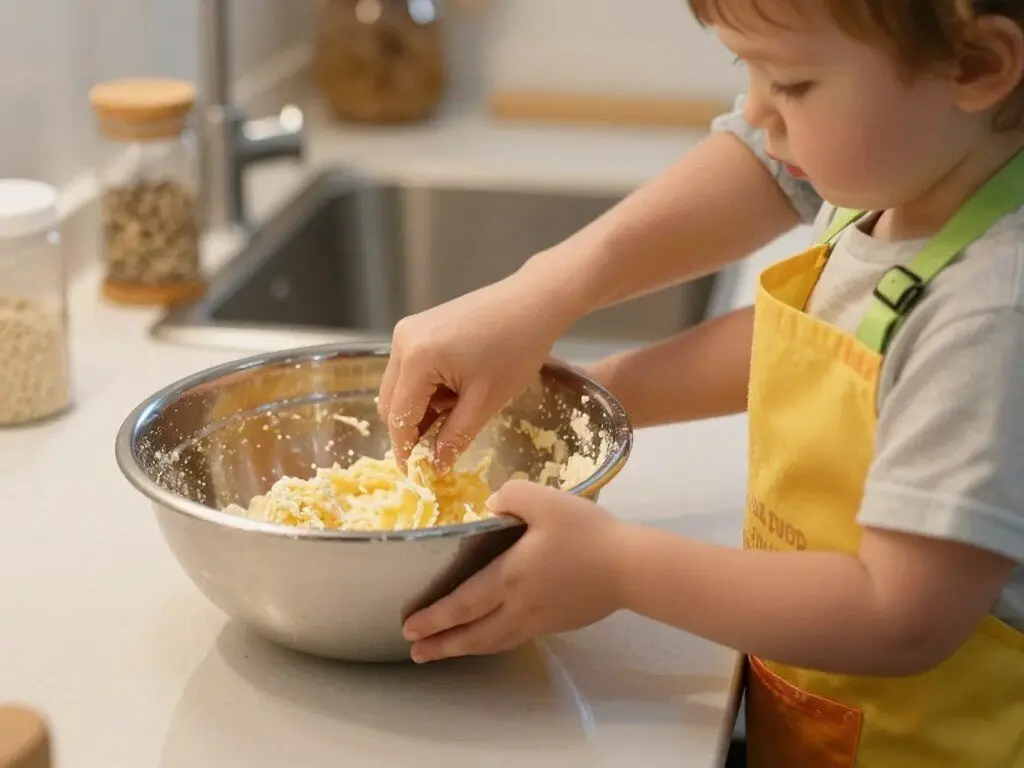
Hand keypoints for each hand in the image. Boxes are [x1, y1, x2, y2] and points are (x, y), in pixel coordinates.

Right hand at [378, 267, 579, 471]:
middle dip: (413, 429)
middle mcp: (402, 341)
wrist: (533, 301)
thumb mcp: (485, 402)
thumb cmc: (516, 348)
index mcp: (416, 358)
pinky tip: (457, 391)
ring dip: (422, 409)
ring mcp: (409, 330)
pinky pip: (411, 370)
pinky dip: (427, 389)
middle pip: (391, 402)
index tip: (418, 477)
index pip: (398, 418)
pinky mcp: (420, 326)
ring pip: (400, 387)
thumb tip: (435, 467)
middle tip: (442, 449)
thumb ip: (454, 438)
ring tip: (460, 411)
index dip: (406, 452)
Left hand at [402, 480, 625, 662]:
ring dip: (463, 649)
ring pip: (493, 641)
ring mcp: (538, 619)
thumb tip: (490, 506)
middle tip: (415, 652)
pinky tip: (488, 639)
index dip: (435, 617)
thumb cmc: (586, 532)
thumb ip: (510, 496)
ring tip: (442, 654)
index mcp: (510, 576)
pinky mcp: (556, 622)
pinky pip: (513, 638)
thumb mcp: (544, 500)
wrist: (629, 566)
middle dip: (441, 644)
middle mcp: (519, 605)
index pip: (463, 603)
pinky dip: (491, 643)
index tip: (410, 627)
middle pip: (473, 633)